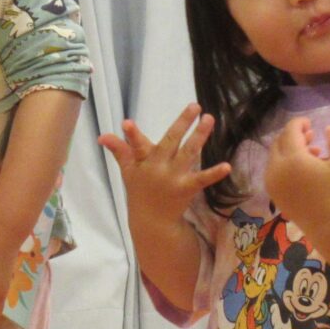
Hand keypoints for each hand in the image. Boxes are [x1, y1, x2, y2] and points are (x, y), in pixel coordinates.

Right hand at [98, 105, 233, 230]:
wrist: (152, 222)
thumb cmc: (140, 190)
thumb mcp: (128, 170)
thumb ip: (120, 150)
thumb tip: (102, 136)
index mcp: (144, 162)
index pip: (136, 145)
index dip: (132, 135)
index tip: (127, 123)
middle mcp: (159, 168)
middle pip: (171, 141)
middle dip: (182, 123)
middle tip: (195, 106)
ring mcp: (174, 178)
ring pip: (188, 152)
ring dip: (200, 135)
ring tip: (209, 119)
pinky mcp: (187, 189)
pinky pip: (202, 179)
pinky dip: (214, 173)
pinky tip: (227, 166)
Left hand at [262, 117, 329, 232]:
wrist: (325, 221)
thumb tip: (329, 128)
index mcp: (293, 159)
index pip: (290, 132)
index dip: (299, 123)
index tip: (309, 123)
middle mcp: (276, 168)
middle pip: (280, 142)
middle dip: (293, 136)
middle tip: (310, 136)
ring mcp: (271, 180)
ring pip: (276, 155)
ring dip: (290, 149)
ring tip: (312, 152)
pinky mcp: (271, 190)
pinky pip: (274, 169)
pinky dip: (284, 163)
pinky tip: (303, 167)